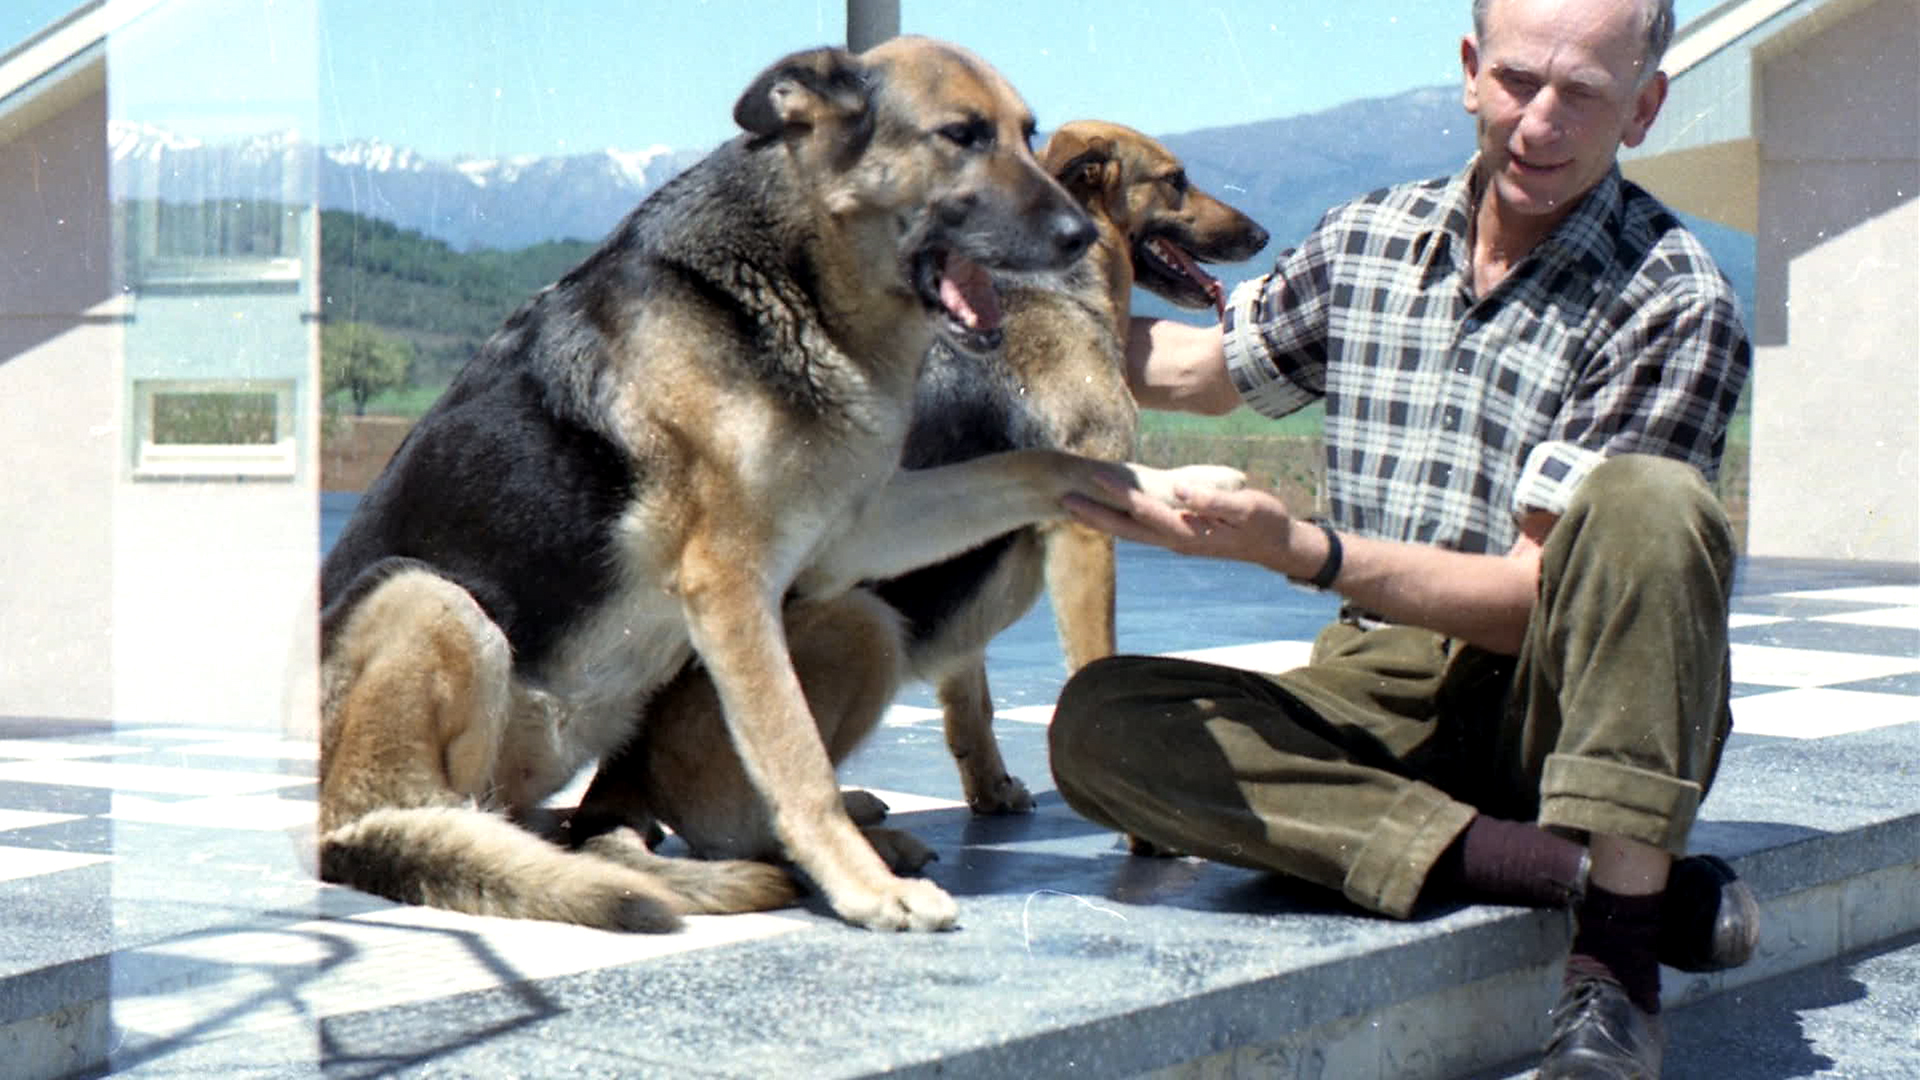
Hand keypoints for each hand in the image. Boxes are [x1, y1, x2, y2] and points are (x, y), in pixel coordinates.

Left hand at [1063, 467, 1296, 565]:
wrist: (1277, 545)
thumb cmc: (1264, 522)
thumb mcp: (1246, 508)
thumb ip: (1212, 500)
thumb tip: (1179, 491)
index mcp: (1189, 532)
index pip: (1147, 512)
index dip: (1121, 494)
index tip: (1098, 477)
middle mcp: (1176, 541)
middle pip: (1127, 529)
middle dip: (1095, 515)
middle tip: (1064, 498)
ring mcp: (1176, 542)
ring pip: (1131, 533)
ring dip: (1102, 521)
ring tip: (1074, 507)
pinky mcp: (1179, 538)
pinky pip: (1141, 531)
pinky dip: (1120, 522)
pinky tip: (1108, 513)